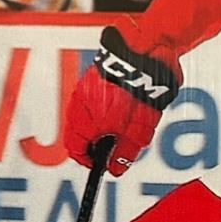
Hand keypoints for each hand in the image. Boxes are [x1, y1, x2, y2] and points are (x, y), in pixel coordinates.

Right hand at [64, 27, 180, 175]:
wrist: (145, 51)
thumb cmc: (143, 90)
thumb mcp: (139, 129)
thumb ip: (125, 152)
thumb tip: (114, 170)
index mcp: (88, 121)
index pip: (76, 149)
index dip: (89, 160)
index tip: (102, 164)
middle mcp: (80, 106)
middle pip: (77, 133)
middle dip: (94, 142)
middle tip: (115, 144)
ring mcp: (83, 89)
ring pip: (83, 116)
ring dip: (97, 124)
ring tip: (121, 122)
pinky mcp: (91, 76)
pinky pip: (89, 100)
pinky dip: (100, 108)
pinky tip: (118, 104)